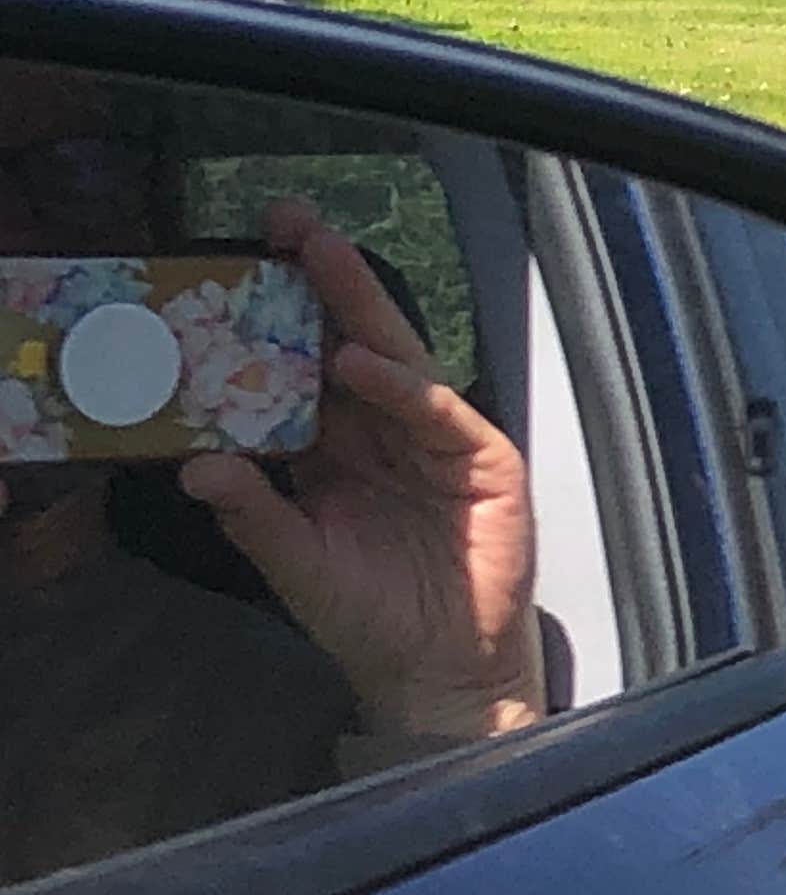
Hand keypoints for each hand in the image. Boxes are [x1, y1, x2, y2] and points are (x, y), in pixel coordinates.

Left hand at [181, 200, 544, 757]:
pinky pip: (439, 414)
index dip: (278, 317)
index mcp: (340, 449)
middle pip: (355, 341)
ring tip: (321, 258)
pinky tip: (363, 362)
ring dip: (360, 308)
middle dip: (323, 281)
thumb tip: (193, 465)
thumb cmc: (371, 618)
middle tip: (288, 223)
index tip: (237, 264)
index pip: (307, 367)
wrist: (441, 672)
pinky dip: (402, 387)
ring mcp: (439, 444)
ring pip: (398, 360)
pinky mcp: (484, 465)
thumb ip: (254, 514)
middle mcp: (388, 433)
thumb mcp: (295, 564)